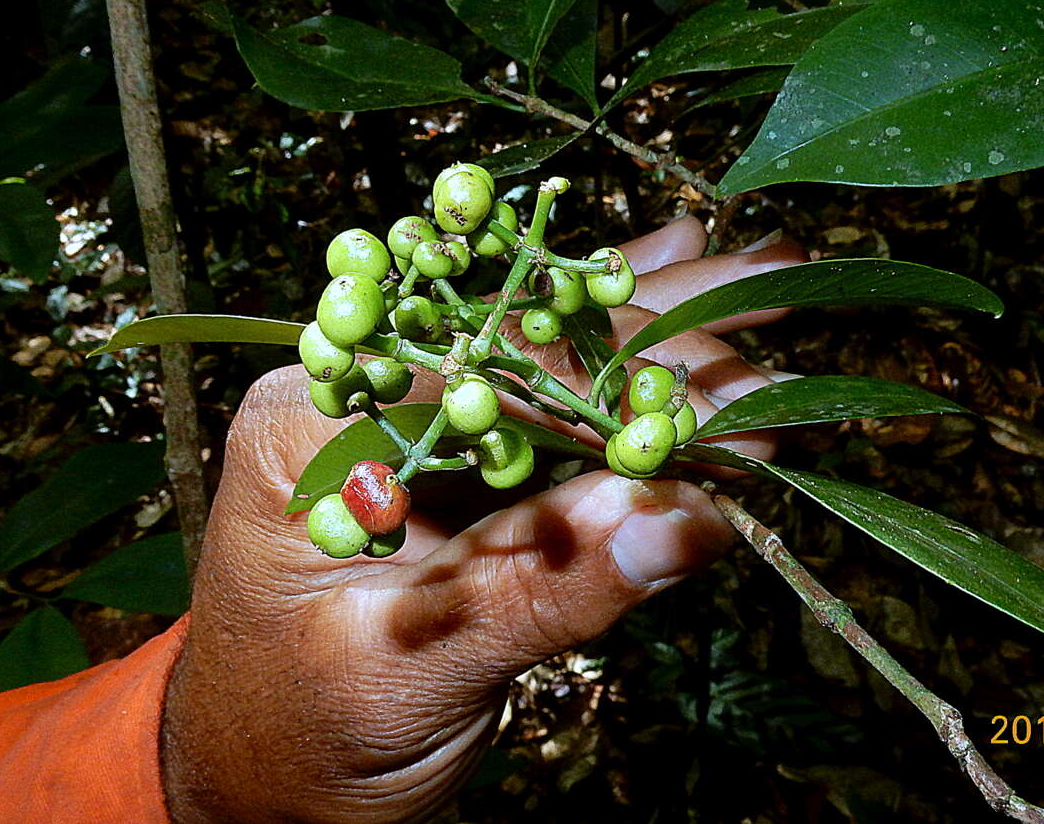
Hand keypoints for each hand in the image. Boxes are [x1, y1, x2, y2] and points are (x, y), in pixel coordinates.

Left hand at [160, 219, 807, 822]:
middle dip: (656, 326)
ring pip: (550, 356)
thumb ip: (539, 590)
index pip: (480, 363)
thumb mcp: (409, 671)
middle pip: (523, 337)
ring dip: (663, 327)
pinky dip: (635, 377)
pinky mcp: (461, 465)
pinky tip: (690, 295)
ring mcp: (413, 425)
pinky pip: (558, 413)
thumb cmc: (303, 737)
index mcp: (315, 426)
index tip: (721, 395)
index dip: (609, 374)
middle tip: (775, 289)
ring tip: (765, 271)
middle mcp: (364, 398)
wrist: (268, 784)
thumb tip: (684, 516)